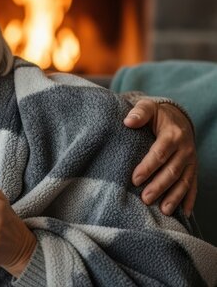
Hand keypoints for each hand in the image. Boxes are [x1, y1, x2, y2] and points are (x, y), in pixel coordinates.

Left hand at [124, 99, 197, 215]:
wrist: (177, 117)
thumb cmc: (156, 114)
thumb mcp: (147, 107)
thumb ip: (139, 113)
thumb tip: (128, 121)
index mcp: (172, 134)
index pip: (160, 153)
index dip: (148, 167)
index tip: (134, 179)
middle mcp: (185, 149)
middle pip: (172, 170)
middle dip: (159, 186)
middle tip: (145, 199)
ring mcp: (190, 160)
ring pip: (183, 181)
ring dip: (174, 197)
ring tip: (163, 210)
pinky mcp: (192, 169)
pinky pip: (193, 185)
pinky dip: (189, 199)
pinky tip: (183, 213)